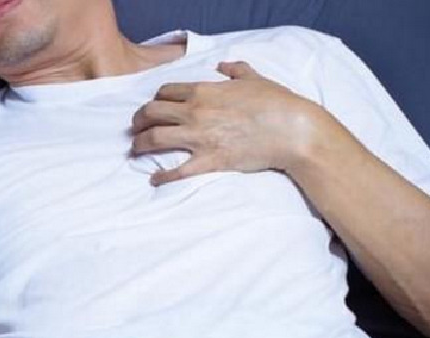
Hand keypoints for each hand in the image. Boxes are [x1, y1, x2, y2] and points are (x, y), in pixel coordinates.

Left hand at [131, 61, 327, 185]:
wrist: (293, 131)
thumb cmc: (277, 103)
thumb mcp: (255, 78)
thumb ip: (236, 70)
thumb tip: (224, 66)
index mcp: (205, 91)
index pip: (166, 92)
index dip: (155, 99)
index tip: (153, 107)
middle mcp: (196, 112)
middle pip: (152, 112)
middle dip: (139, 120)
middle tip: (136, 127)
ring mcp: (200, 137)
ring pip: (155, 138)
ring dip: (140, 144)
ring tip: (136, 149)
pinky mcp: (209, 161)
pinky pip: (177, 170)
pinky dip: (162, 176)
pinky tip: (154, 179)